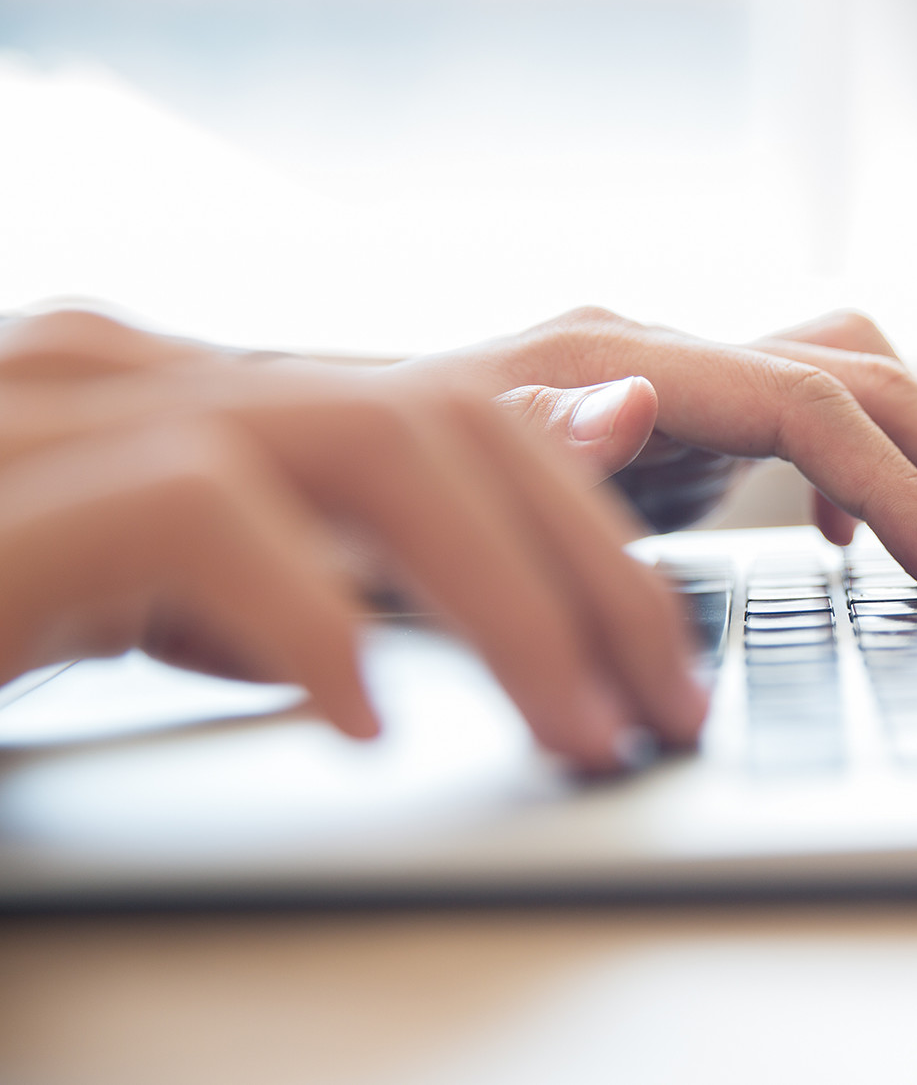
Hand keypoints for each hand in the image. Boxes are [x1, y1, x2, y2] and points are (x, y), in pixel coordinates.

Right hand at [0, 311, 704, 772]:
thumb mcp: (185, 586)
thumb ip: (329, 545)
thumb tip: (524, 499)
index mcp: (204, 391)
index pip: (453, 416)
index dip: (586, 529)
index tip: (663, 646)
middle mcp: (148, 371)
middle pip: (450, 424)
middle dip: (590, 574)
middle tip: (666, 704)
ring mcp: (69, 413)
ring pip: (373, 448)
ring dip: (510, 603)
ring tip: (582, 731)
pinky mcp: (7, 500)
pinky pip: (203, 519)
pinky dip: (308, 618)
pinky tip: (357, 721)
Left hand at [402, 307, 916, 590]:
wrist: (316, 469)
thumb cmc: (362, 504)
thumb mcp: (432, 504)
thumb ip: (539, 452)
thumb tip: (640, 398)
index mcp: (610, 360)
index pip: (809, 401)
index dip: (902, 490)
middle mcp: (658, 346)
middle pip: (865, 376)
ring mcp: (676, 375)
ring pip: (858, 385)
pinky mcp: (681, 417)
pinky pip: (814, 420)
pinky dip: (868, 475)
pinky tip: (864, 544)